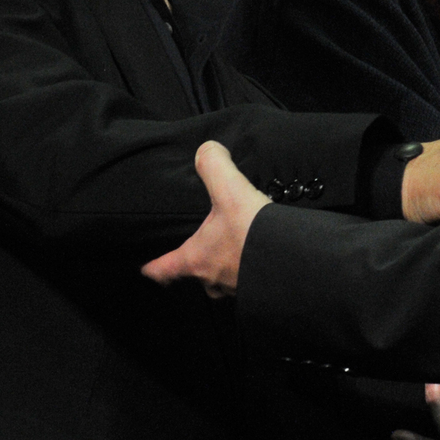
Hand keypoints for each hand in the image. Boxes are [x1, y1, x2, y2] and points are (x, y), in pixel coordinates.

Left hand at [142, 141, 266, 296]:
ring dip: (226, 269)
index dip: (153, 268)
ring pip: (223, 281)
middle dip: (198, 264)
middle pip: (196, 276)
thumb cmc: (252, 233)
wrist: (293, 261)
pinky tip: (261, 257)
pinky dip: (251, 271)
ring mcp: (236, 287)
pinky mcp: (259, 289)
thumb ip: (213, 165)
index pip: (164, 269)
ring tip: (236, 253)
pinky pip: (249, 282)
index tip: (146, 269)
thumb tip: (206, 150)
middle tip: (202, 252)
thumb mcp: (230, 190)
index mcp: (196, 258)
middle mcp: (213, 278)